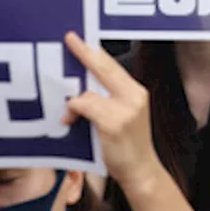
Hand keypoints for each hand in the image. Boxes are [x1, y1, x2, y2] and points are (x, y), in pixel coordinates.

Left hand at [63, 31, 160, 192]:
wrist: (140, 171)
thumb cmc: (127, 146)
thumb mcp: (122, 116)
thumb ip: (106, 99)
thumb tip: (80, 88)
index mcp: (136, 92)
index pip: (112, 66)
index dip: (94, 52)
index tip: (78, 39)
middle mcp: (134, 96)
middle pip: (104, 68)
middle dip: (84, 53)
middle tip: (69, 39)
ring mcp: (125, 109)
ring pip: (88, 92)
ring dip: (74, 103)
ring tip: (69, 116)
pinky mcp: (113, 122)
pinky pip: (84, 106)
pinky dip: (74, 112)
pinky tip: (69, 121)